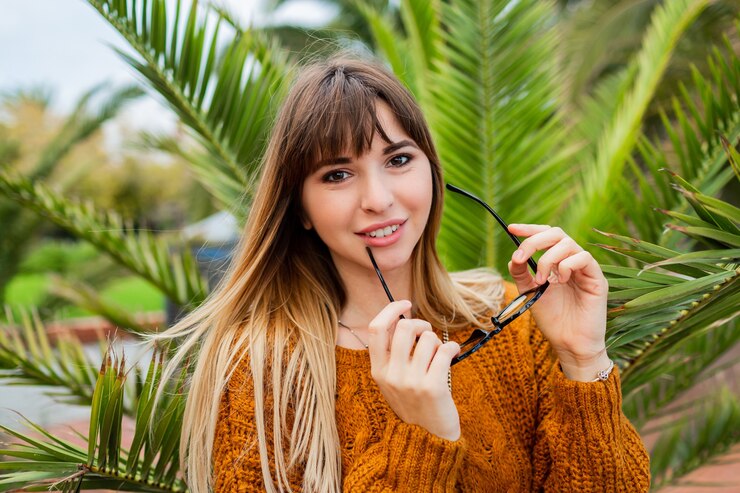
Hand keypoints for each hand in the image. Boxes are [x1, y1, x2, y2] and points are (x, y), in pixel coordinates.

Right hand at [368, 300, 461, 440]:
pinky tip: (454, 355)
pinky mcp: (433, 387)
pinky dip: (453, 348)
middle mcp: (391, 375)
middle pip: (405, 328)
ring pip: (428, 339)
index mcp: (378, 370)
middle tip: (428, 335)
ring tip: (439, 355)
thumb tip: (403, 318)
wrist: (428, 438)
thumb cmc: (414, 402)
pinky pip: (445, 350)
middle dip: (422, 325)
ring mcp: (411, 382)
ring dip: (438, 342)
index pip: (376, 328)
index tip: (406, 304)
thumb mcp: (393, 380)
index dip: (391, 310)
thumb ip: (393, 353)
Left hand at [507, 224, 610, 380]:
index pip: (546, 236)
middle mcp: (571, 262)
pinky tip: (560, 280)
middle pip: (556, 233)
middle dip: (535, 241)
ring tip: (542, 280)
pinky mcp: (597, 279)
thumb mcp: (530, 292)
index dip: (530, 229)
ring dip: (548, 258)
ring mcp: (585, 269)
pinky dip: (566, 265)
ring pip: (568, 243)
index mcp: (556, 262)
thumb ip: (522, 274)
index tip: (511, 228)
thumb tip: (514, 256)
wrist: (568, 343)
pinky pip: (584, 258)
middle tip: (522, 257)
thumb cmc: (552, 319)